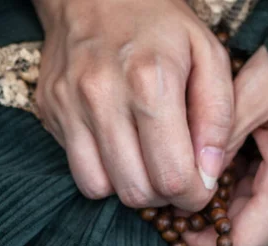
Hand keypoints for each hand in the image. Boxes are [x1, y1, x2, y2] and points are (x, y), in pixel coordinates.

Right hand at [33, 0, 232, 210]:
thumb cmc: (161, 26)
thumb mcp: (209, 56)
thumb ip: (218, 118)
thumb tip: (208, 175)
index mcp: (150, 81)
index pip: (172, 176)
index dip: (192, 196)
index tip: (199, 187)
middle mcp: (102, 97)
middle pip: (136, 191)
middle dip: (163, 196)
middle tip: (173, 176)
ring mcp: (68, 107)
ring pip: (102, 190)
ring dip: (130, 188)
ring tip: (146, 164)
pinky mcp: (50, 114)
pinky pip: (79, 173)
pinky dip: (104, 175)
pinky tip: (119, 152)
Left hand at [184, 46, 267, 245]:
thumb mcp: (256, 87)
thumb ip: (221, 134)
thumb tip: (191, 179)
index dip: (204, 245)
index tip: (179, 225)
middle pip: (246, 234)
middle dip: (212, 219)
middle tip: (185, 192)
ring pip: (255, 218)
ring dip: (228, 203)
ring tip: (213, 169)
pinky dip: (245, 189)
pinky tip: (237, 162)